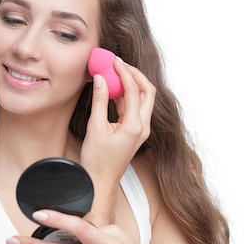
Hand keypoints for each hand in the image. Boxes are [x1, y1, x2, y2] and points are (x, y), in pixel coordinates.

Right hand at [80, 59, 155, 221]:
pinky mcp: (135, 132)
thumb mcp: (95, 127)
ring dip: (131, 84)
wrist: (100, 181)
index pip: (134, 90)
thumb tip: (102, 79)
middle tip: (119, 64)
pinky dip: (126, 95)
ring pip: (142, 99)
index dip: (124, 72)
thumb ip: (100, 101)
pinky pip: (134, 108)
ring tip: (115, 73)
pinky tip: (113, 90)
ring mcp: (141, 130)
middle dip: (134, 75)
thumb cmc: (97, 160)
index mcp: (135, 126)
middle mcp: (143, 127)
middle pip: (147, 91)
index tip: (114, 61)